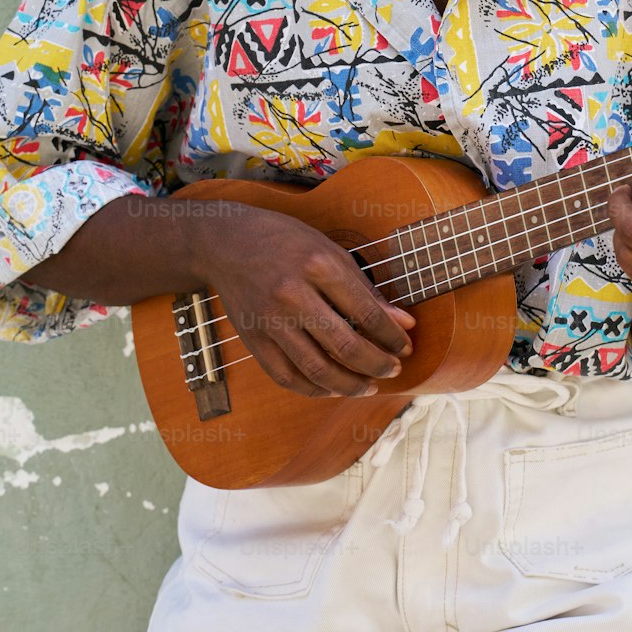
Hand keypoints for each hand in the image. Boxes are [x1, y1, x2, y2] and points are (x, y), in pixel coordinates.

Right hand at [195, 205, 413, 398]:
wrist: (226, 242)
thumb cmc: (286, 242)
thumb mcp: (330, 251)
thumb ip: (366, 290)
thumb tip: (404, 323)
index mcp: (318, 265)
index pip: (367, 313)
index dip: (392, 337)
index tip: (405, 347)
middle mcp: (293, 294)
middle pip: (345, 346)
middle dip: (377, 364)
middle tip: (393, 370)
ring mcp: (270, 320)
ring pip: (318, 369)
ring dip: (351, 385)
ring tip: (370, 385)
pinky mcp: (253, 340)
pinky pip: (287, 377)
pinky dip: (314, 390)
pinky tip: (334, 388)